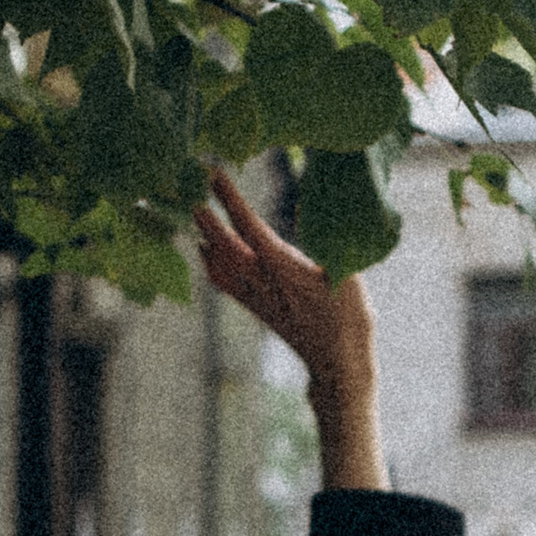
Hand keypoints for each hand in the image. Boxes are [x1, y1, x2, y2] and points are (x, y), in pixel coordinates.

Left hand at [193, 168, 386, 491]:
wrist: (335, 363)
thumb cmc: (348, 317)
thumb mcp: (348, 275)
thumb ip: (331, 243)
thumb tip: (319, 209)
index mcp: (282, 267)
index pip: (248, 225)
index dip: (229, 198)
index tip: (212, 172)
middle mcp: (260, 280)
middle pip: (221, 240)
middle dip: (204, 210)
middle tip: (187, 181)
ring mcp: (254, 296)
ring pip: (217, 260)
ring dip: (203, 233)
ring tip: (192, 208)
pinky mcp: (254, 307)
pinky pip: (221, 281)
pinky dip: (208, 262)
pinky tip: (203, 250)